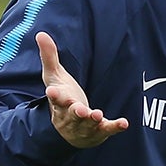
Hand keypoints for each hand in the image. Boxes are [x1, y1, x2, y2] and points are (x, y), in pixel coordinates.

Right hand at [37, 31, 127, 147]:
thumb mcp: (54, 76)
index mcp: (59, 103)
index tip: (51, 91)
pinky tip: (124, 123)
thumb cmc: (62, 97)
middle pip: (71, 115)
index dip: (54, 95)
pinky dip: (114, 127)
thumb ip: (49, 57)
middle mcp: (69, 117)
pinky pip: (107, 130)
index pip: (55, 99)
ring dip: (92, 120)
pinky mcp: (98, 131)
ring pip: (87, 125)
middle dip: (75, 112)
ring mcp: (84, 126)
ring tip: (97, 115)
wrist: (70, 130)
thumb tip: (41, 33)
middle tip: (80, 110)